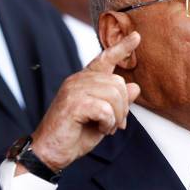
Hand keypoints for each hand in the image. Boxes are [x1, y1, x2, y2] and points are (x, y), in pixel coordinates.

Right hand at [21, 32, 140, 172]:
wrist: (51, 152)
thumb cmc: (76, 135)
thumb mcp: (104, 117)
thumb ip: (118, 102)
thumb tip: (135, 87)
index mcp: (85, 80)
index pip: (105, 58)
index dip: (122, 47)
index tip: (137, 36)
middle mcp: (78, 80)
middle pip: (118, 83)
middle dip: (123, 107)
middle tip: (114, 124)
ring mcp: (74, 89)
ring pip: (114, 95)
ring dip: (116, 117)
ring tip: (106, 128)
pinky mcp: (73, 103)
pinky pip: (105, 109)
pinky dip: (108, 123)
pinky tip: (100, 129)